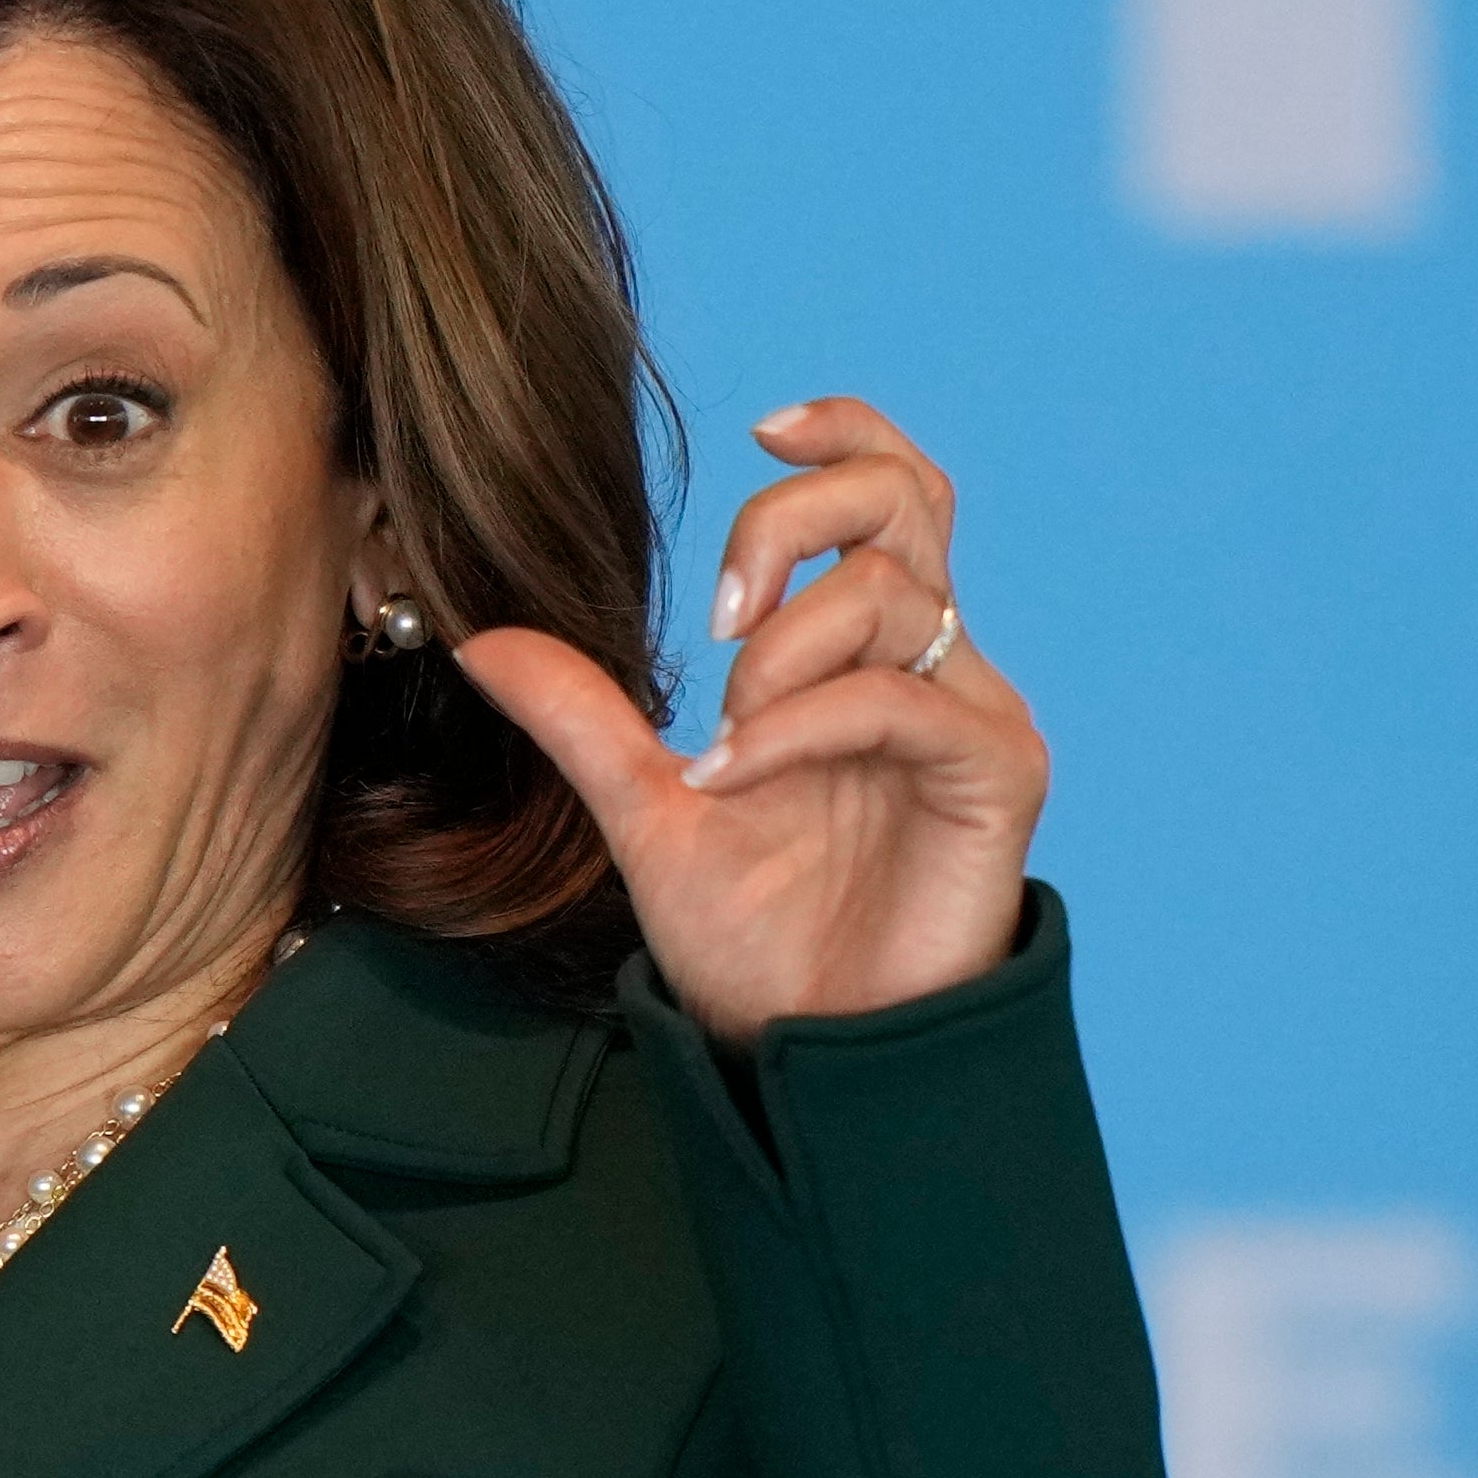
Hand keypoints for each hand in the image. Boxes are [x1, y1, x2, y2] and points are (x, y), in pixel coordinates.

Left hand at [459, 398, 1042, 1044]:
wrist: (808, 1050)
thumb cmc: (754, 937)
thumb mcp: (646, 809)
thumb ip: (583, 719)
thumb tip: (479, 637)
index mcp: (865, 653)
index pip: (892, 492)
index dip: (842, 436)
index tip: (759, 428)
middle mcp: (932, 665)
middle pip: (902, 501)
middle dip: (787, 524)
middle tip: (713, 616)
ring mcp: (971, 714)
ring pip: (890, 595)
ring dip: (778, 654)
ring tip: (719, 748)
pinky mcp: (998, 774)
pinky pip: (901, 700)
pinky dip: (801, 725)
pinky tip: (732, 775)